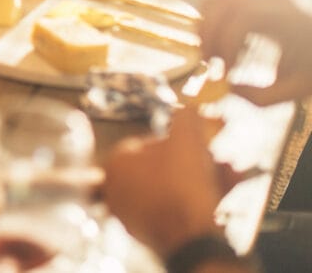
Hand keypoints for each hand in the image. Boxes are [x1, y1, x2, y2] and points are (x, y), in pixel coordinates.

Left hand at [103, 107, 229, 258]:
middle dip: (199, 163)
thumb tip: (188, 107)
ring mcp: (130, 213)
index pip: (151, 143)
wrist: (193, 239)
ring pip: (174, 188)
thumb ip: (186, 118)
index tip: (205, 145)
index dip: (183, 143)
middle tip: (222, 162)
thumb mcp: (188, 141)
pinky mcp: (149, 234)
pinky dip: (197, 202)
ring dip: (205, 180)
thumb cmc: (184, 186)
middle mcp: (116, 189)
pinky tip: (223, 196)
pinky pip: (175, 209)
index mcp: (116, 162)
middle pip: (165, 167)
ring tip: (231, 177)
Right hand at [199, 0, 311, 105]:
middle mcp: (274, 2)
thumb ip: (258, 96)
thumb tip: (226, 88)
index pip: (242, 19)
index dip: (226, 44)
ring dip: (206, 25)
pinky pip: (222, 1)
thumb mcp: (292, 91)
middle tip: (209, 60)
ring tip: (212, 51)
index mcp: (287, 20)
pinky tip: (222, 42)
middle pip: (224, 4)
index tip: (227, 71)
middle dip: (209, 34)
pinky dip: (212, 19)